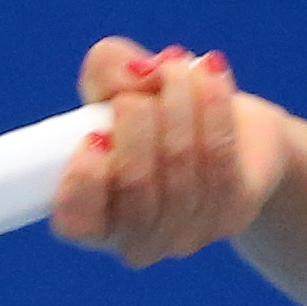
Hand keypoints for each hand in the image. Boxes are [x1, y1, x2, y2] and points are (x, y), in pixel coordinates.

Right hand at [51, 38, 289, 268]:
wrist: (231, 130)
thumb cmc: (156, 111)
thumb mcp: (116, 80)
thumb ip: (107, 69)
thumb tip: (136, 74)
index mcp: (92, 220)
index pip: (75, 220)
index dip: (84, 177)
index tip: (96, 133)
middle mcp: (136, 240)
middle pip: (135, 183)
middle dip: (139, 116)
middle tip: (147, 80)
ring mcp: (185, 234)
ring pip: (180, 164)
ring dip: (180, 101)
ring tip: (179, 66)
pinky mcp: (231, 214)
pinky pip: (220, 157)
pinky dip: (213, 107)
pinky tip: (210, 75)